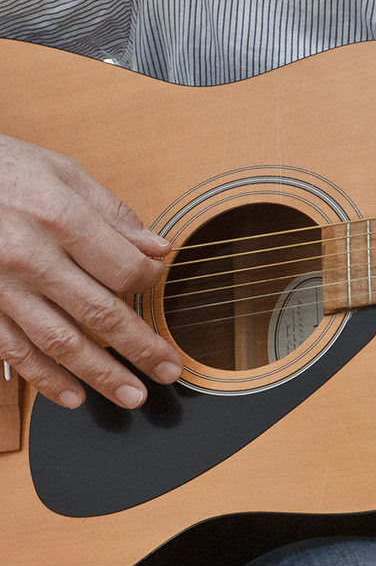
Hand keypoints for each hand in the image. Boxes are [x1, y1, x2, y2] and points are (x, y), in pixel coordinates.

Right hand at [0, 135, 179, 408]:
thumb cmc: (1, 169)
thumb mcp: (61, 172)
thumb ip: (112, 213)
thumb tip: (158, 248)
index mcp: (59, 219)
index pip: (123, 267)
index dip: (150, 281)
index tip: (157, 283)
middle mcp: (30, 257)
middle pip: (99, 313)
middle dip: (140, 348)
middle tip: (169, 371)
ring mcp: (0, 287)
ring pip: (59, 341)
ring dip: (99, 374)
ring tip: (131, 396)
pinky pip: (14, 351)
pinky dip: (44, 378)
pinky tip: (71, 395)